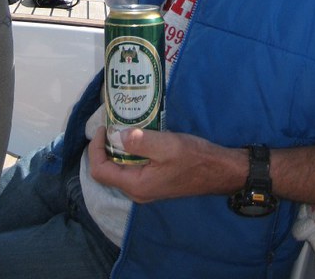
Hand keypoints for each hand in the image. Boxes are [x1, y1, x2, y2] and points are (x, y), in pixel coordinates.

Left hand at [88, 126, 246, 203]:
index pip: (100, 171)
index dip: (95, 149)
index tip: (103, 127)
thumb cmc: (194, 158)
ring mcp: (146, 187)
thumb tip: (117, 135)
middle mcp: (137, 190)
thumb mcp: (167, 145)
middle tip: (112, 123)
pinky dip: (130, 151)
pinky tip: (138, 136)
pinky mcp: (154, 180)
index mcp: (136, 185)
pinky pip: (133, 167)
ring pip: (120, 168)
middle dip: (105, 147)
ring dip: (117, 148)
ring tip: (122, 126)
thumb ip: (140, 142)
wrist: (219, 170)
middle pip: (108, 170)